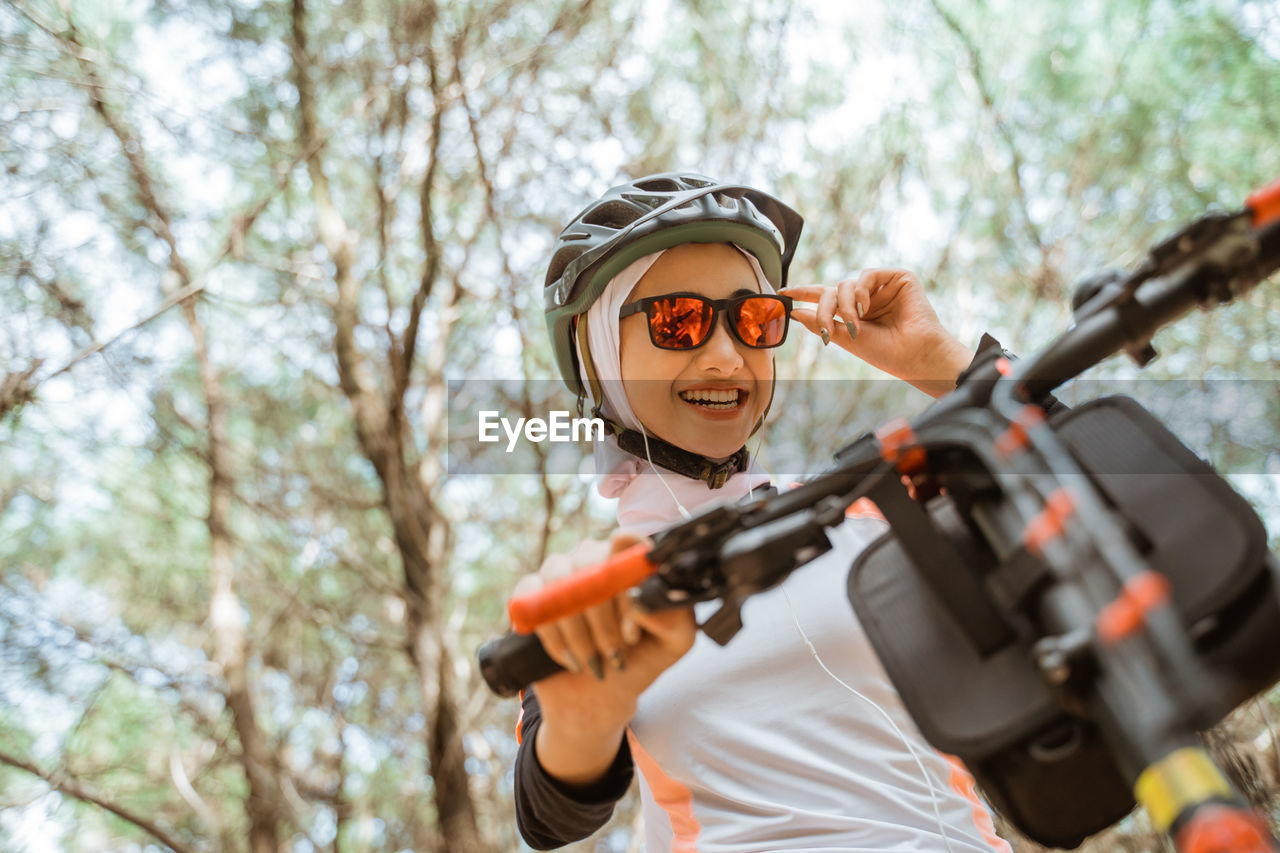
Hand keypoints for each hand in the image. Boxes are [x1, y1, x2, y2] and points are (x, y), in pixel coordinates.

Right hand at [515, 530, 695, 785]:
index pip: (625, 544)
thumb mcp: (674, 643)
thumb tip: (643, 602)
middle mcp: (593, 557)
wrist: (599, 698)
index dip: (627, 585)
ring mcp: (559, 573)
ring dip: (579, 631)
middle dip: (603, 617)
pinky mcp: (530, 595)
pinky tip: (570, 660)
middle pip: (589, 561)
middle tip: (616, 652)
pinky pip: (530, 598)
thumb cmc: (639, 661)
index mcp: (629, 559)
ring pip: (559, 580)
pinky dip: (552, 635)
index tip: (632, 629)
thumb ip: (675, 617)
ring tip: (595, 662)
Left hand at [781, 269, 972, 397]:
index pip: (826, 297)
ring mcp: (882, 287)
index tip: (783, 292)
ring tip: (854, 324)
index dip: (804, 293)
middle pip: (832, 290)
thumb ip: (822, 323)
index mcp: (855, 312)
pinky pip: (867, 274)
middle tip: (825, 328)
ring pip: (847, 283)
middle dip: (824, 308)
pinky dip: (861, 290)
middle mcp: (867, 298)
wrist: (913, 354)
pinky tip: (865, 306)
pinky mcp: (898, 278)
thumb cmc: (884, 352)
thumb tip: (796, 312)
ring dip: (844, 304)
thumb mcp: (845, 338)